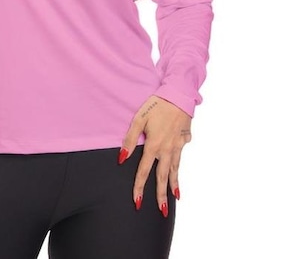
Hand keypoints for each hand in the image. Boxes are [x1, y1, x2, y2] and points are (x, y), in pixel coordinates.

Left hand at [119, 95, 191, 214]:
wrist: (178, 94)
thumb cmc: (156, 105)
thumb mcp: (139, 119)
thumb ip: (129, 140)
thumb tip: (121, 159)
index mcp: (154, 145)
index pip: (144, 172)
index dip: (139, 188)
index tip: (137, 203)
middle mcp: (167, 149)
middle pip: (163, 177)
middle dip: (162, 195)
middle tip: (162, 212)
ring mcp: (178, 145)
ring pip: (175, 169)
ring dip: (174, 185)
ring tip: (175, 198)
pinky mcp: (185, 138)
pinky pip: (181, 156)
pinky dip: (180, 166)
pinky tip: (179, 170)